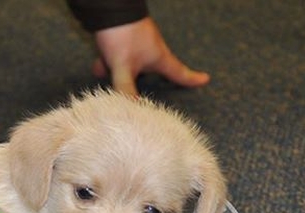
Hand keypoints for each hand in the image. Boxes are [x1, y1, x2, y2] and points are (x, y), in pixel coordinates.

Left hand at [93, 17, 209, 96]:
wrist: (110, 7)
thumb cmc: (123, 35)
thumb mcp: (123, 66)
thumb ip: (125, 88)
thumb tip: (131, 110)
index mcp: (159, 58)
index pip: (178, 73)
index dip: (191, 79)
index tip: (205, 79)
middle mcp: (151, 51)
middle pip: (150, 73)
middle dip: (138, 82)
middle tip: (133, 91)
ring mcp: (138, 44)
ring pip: (130, 65)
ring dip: (118, 72)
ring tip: (107, 72)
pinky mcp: (124, 38)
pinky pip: (119, 56)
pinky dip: (109, 62)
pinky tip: (99, 64)